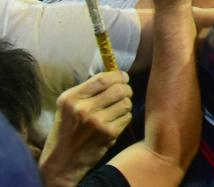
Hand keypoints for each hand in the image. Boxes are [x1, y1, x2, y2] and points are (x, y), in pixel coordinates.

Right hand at [39, 71, 132, 185]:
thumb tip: (113, 76)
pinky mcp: (109, 134)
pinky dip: (124, 117)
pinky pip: (127, 116)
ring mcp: (97, 122)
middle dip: (126, 89)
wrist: (62, 162)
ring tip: (118, 108)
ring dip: (125, 104)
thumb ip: (86, 91)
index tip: (123, 77)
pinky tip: (115, 121)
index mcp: (71, 98)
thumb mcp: (67, 107)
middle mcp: (84, 109)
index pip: (103, 79)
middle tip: (124, 92)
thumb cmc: (66, 131)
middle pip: (119, 89)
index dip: (118, 75)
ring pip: (126, 102)